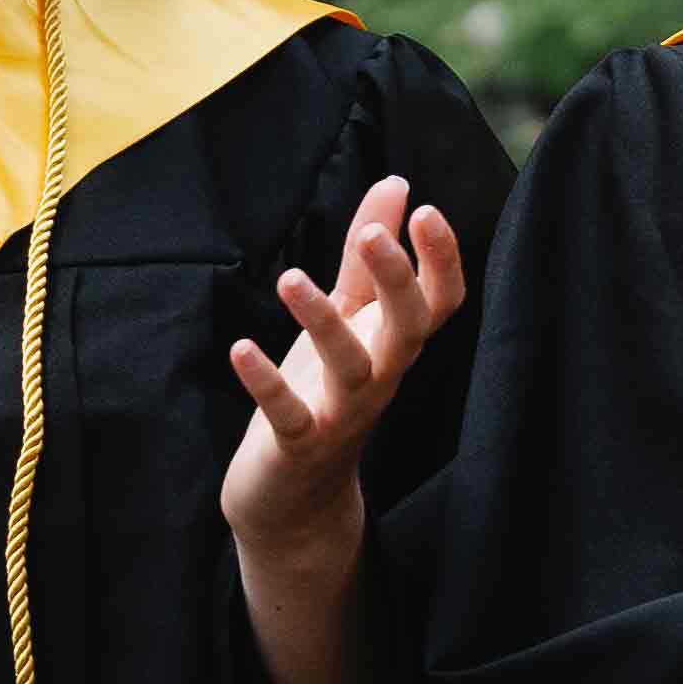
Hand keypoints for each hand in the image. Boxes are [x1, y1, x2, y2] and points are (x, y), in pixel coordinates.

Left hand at [221, 175, 470, 587]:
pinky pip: (289, 414)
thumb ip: (367, 256)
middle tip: (374, 235)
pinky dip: (265, 382)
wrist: (294, 500)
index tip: (427, 209)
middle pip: (409, 328)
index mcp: (393, 343)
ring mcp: (342, 413)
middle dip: (396, 281)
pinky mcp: (299, 445)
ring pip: (350, 367)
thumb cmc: (323, 394)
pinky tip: (241, 347)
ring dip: (322, 322)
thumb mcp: (347, 320)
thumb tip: (396, 183)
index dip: (442, 260)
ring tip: (292, 277)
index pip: (440, 301)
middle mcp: (380, 377)